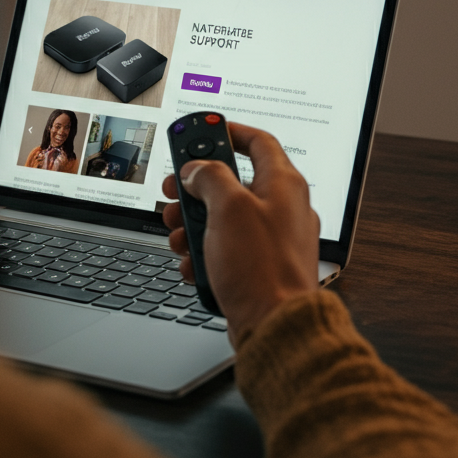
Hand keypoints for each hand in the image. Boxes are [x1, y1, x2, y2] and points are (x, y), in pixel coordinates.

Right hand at [161, 124, 319, 346]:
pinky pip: (226, 247)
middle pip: (232, 181)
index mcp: (282, 184)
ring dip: (194, 224)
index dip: (229, 131)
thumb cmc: (262, 269)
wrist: (276, 327)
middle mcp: (282, 208)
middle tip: (175, 191)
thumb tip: (197, 169)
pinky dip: (205, 251)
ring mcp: (271, 238)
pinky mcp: (260, 265)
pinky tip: (193, 262)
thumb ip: (210, 177)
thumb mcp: (228, 207)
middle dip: (197, 188)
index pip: (258, 141)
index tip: (204, 130)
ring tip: (178, 235)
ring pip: (224, 217)